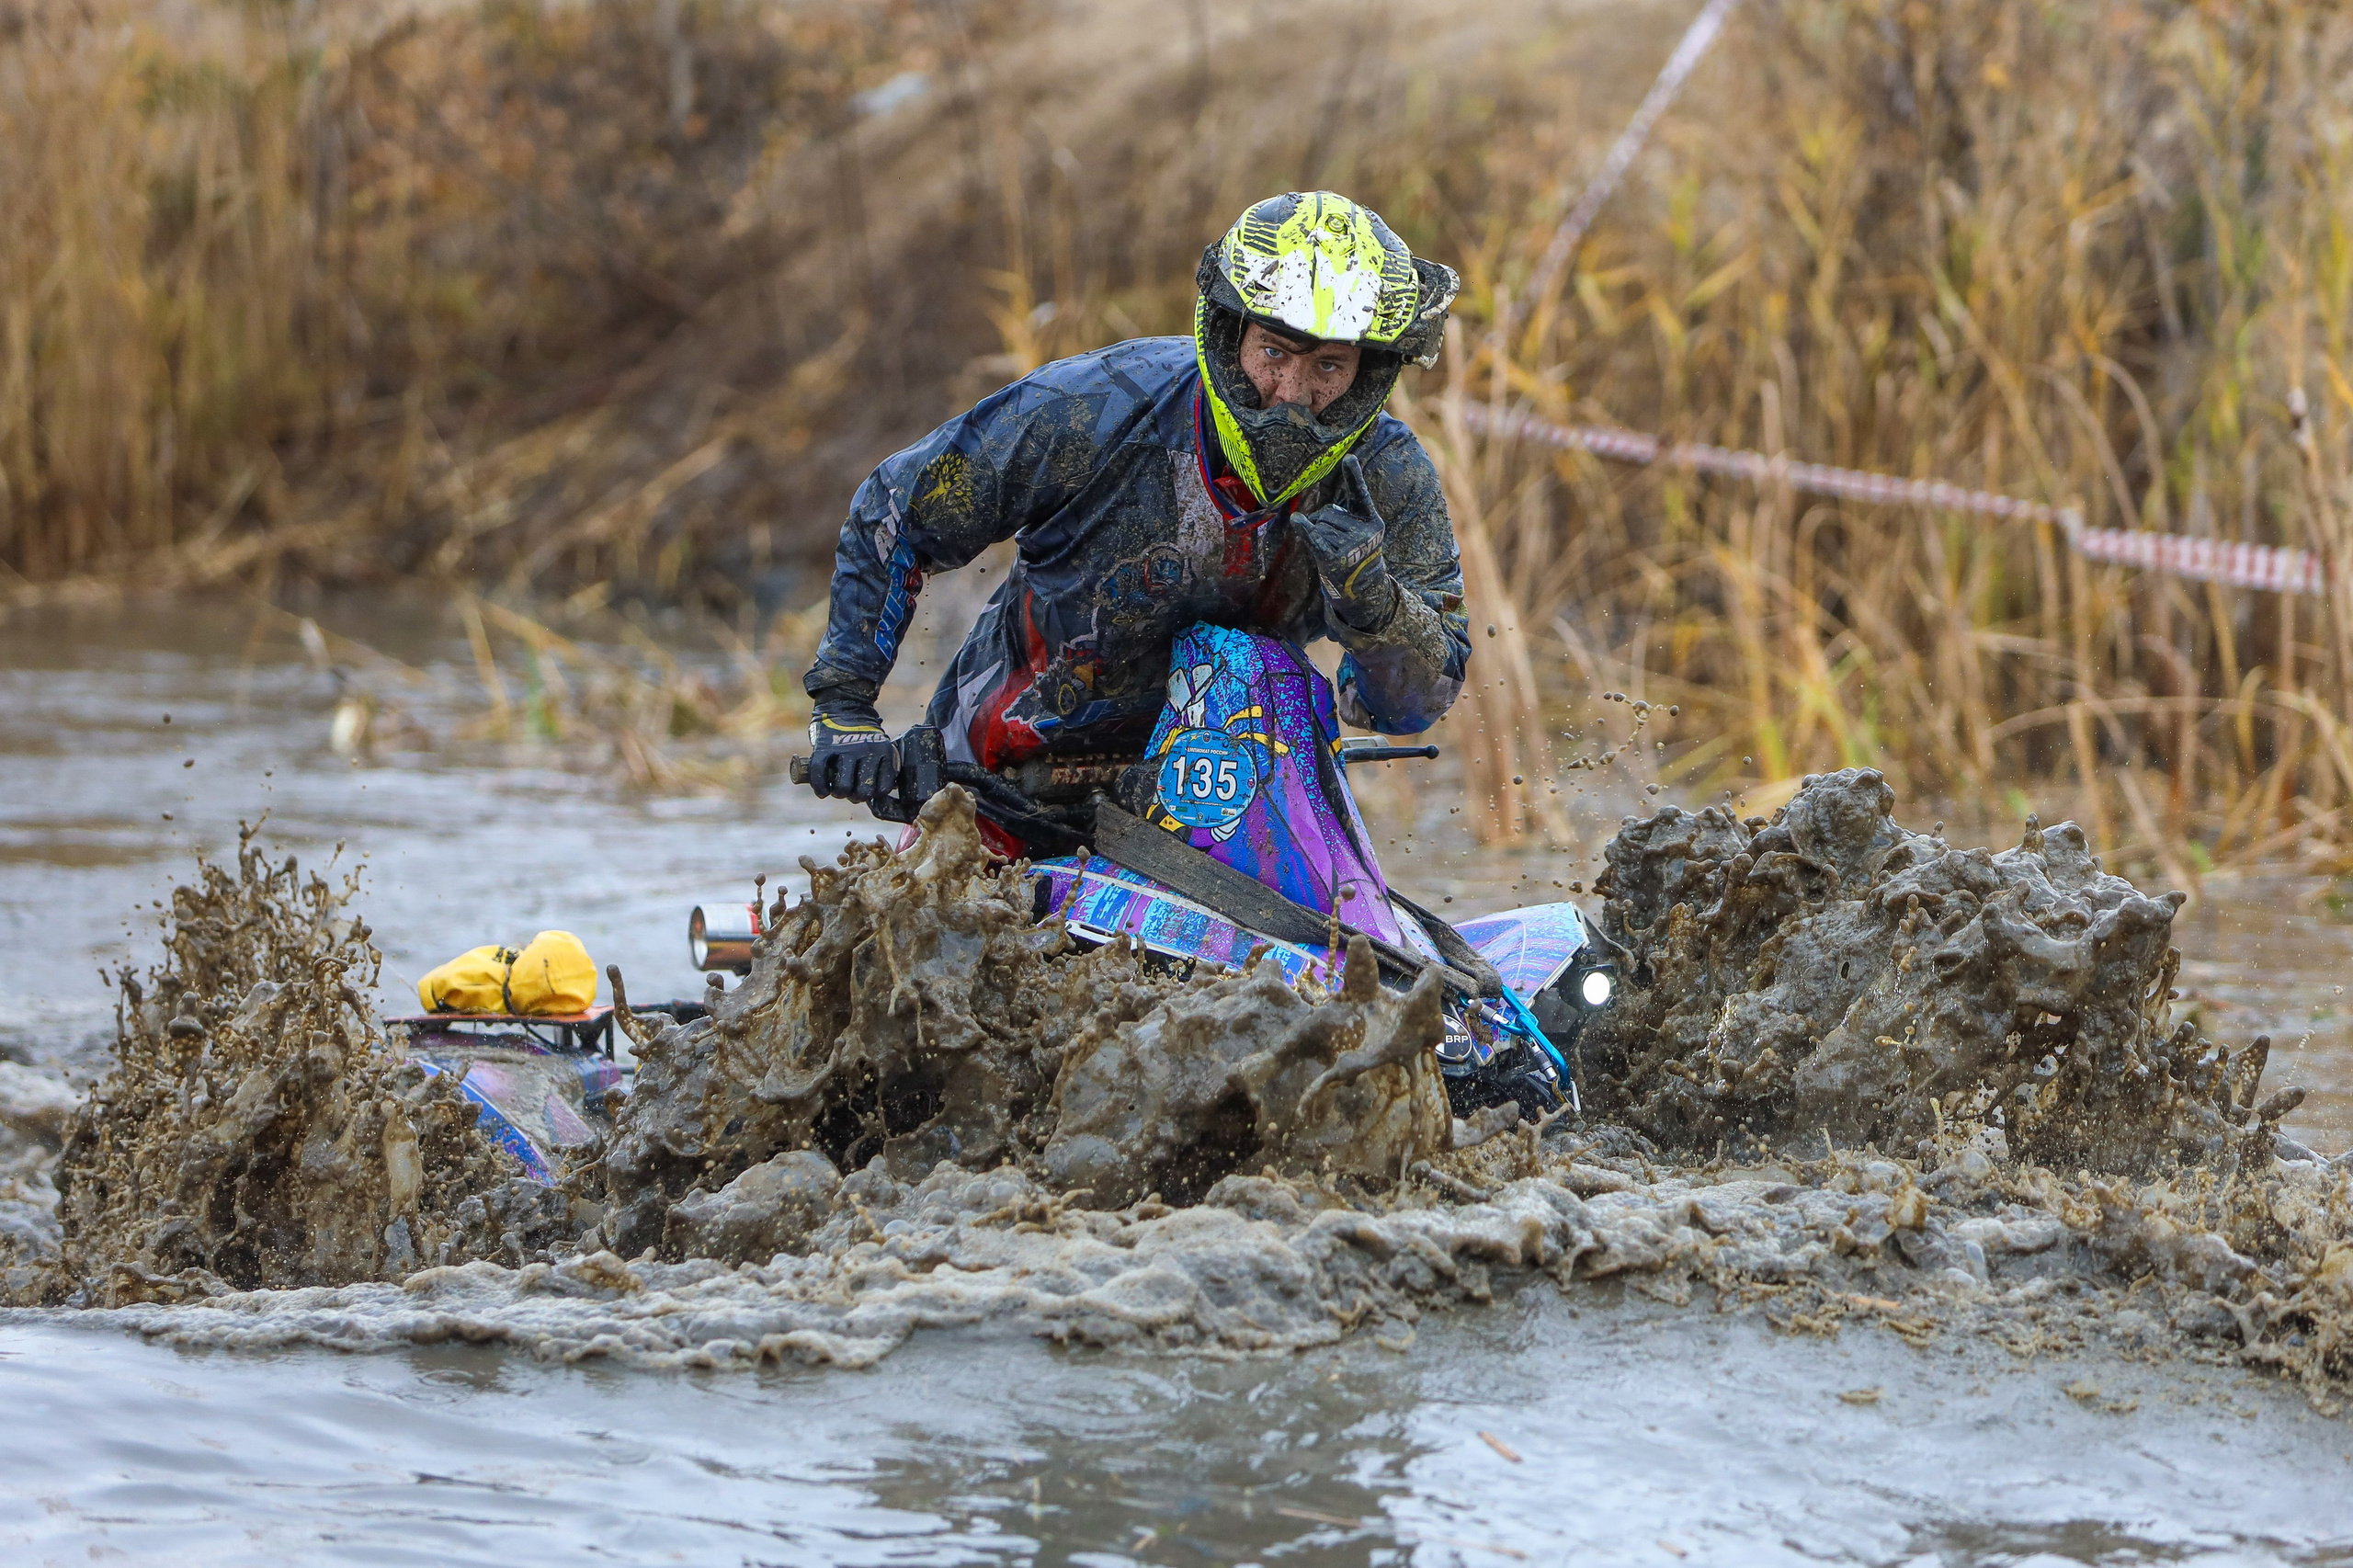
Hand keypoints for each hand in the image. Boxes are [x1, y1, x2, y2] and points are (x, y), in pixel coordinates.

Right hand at [805, 708, 898, 801]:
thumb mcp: (878, 745)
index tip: (867, 793)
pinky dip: (820, 787)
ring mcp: (845, 749)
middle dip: (856, 797)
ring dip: (839, 794)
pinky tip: (822, 793)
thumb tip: (874, 794)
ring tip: (837, 791)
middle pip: (863, 790)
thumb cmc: (862, 733)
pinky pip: (821, 774)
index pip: (882, 787)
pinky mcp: (825, 747)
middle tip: (851, 793)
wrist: (845, 704)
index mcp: (883, 751)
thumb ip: (878, 765)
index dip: (873, 795)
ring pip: (843, 786)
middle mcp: (866, 751)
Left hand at [1292, 455, 1398, 631]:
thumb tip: (1308, 516)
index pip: (1360, 494)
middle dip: (1324, 523)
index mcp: (1372, 522)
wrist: (1362, 589)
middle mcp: (1364, 532)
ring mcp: (1350, 545)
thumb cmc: (1357, 556)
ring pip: (1319, 525)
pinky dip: (1304, 529)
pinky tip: (1297, 521)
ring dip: (1317, 534)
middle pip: (1328, 512)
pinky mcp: (1334, 558)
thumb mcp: (1361, 534)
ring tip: (1332, 550)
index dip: (1354, 475)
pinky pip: (1314, 537)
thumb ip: (1345, 517)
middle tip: (1334, 542)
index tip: (1349, 457)